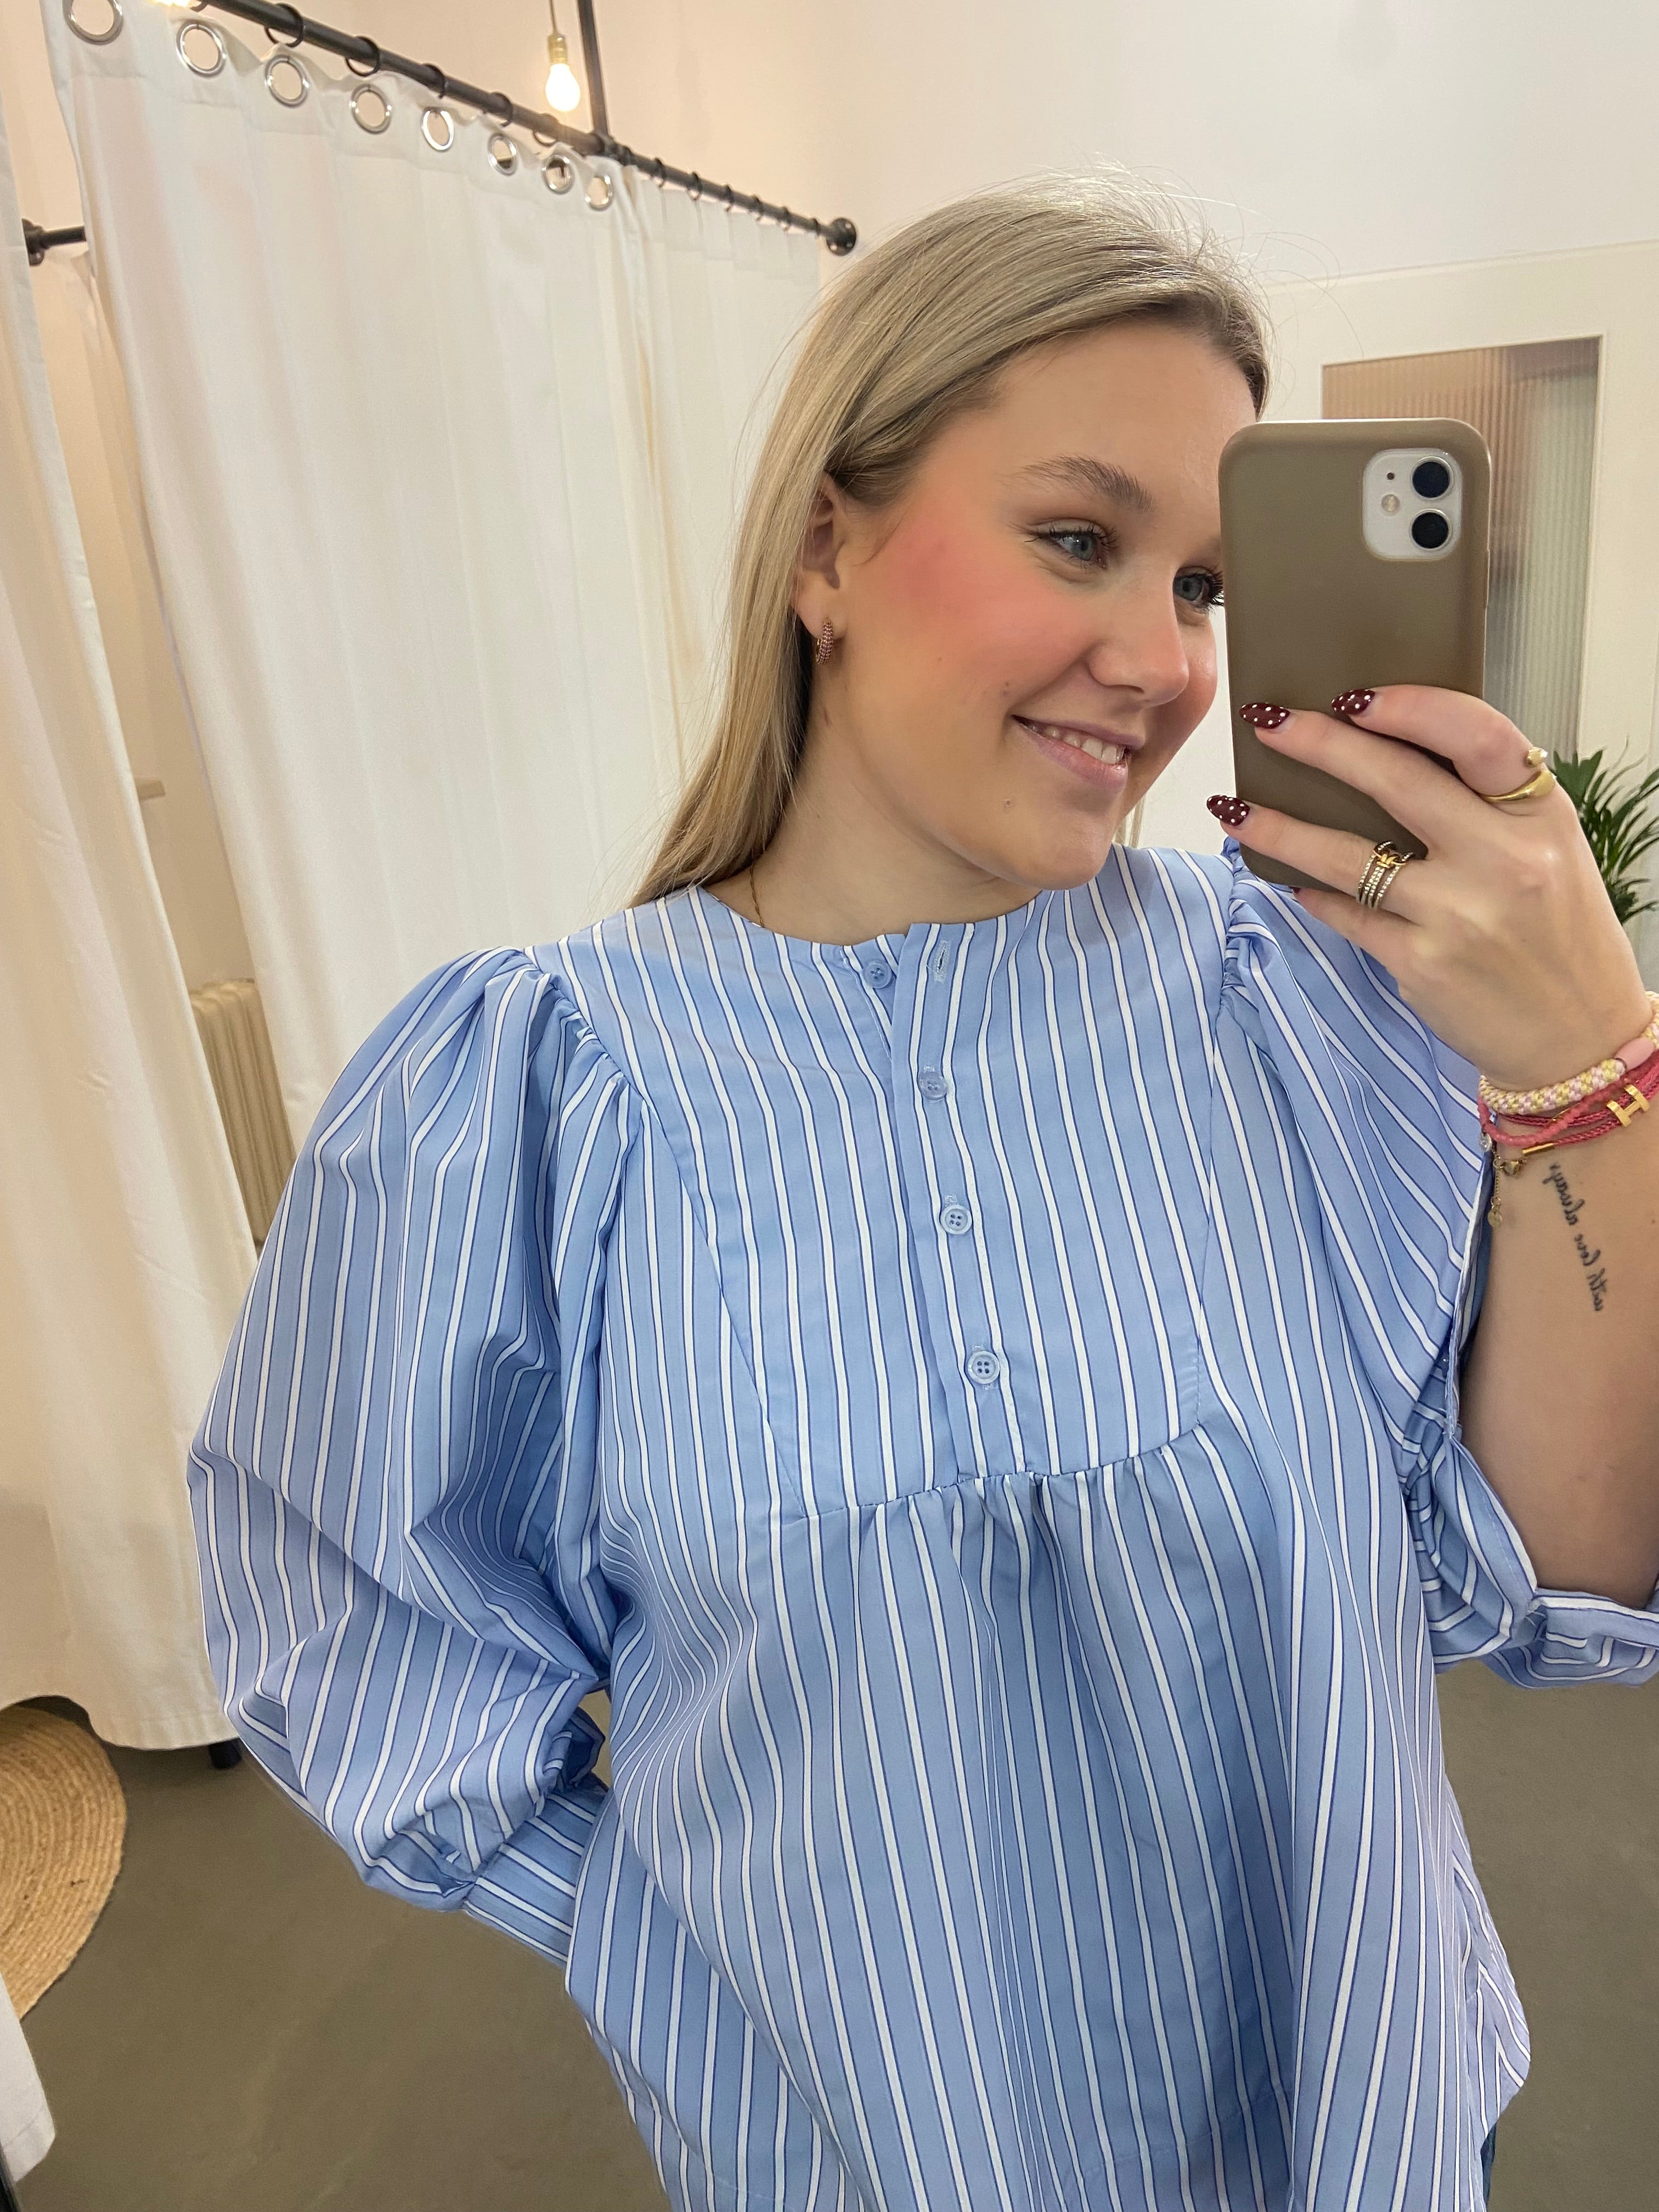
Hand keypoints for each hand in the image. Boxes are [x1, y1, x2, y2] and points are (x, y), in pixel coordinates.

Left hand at [1211, 686, 1650, 1089]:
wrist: (1577, 1036)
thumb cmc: (1559, 934)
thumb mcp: (1549, 849)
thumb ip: (1487, 804)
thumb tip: (1390, 751)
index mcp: (1540, 815)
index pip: (1475, 733)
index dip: (1409, 706)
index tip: (1353, 696)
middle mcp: (1502, 859)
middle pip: (1395, 781)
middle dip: (1319, 744)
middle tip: (1265, 721)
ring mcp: (1458, 914)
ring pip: (1344, 854)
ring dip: (1277, 827)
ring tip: (1231, 807)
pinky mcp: (1420, 962)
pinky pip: (1345, 913)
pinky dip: (1309, 891)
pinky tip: (1283, 876)